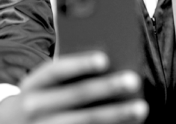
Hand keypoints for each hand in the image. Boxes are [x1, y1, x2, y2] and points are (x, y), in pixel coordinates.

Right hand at [0, 52, 147, 123]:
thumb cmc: (40, 96)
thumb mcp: (42, 83)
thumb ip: (67, 74)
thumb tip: (107, 64)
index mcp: (34, 84)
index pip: (56, 70)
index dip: (80, 64)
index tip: (104, 59)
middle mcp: (36, 107)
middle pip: (76, 96)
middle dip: (107, 87)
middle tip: (133, 80)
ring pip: (85, 122)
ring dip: (116, 116)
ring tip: (141, 108)